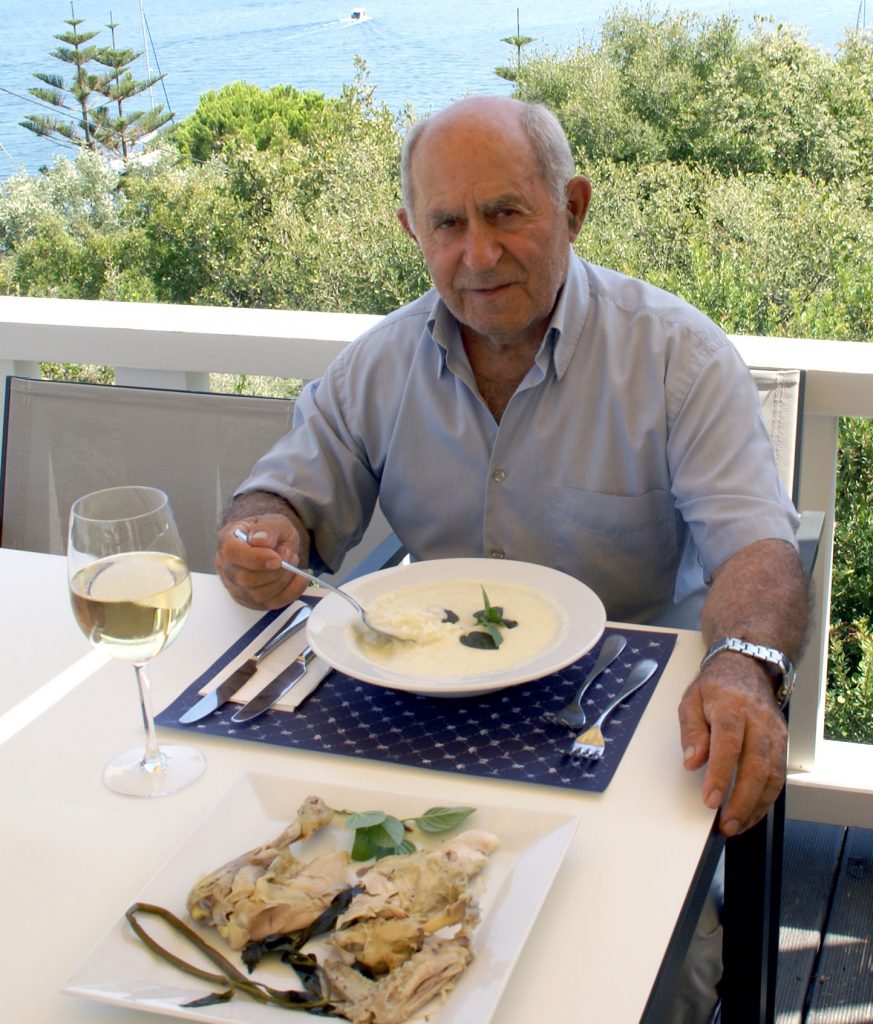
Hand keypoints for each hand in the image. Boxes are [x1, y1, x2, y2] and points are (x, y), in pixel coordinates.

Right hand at [216, 513, 308, 609]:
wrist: (274, 545)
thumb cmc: (269, 533)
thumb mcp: (273, 521)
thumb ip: (268, 527)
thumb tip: (261, 540)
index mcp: (227, 541)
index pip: (232, 554)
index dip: (255, 558)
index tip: (277, 558)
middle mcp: (227, 567)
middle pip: (246, 579)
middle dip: (275, 570)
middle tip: (290, 554)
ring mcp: (238, 588)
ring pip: (258, 595)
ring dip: (283, 579)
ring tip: (292, 561)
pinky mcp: (253, 602)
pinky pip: (273, 604)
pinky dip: (292, 591)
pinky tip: (300, 577)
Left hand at [678, 651, 786, 836]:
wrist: (747, 669)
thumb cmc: (715, 688)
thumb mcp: (691, 700)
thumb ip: (691, 731)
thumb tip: (692, 762)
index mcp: (732, 707)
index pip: (728, 744)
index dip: (719, 774)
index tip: (710, 800)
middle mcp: (758, 721)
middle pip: (756, 765)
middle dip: (741, 800)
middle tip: (726, 824)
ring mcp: (774, 733)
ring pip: (772, 775)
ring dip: (755, 805)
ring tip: (736, 826)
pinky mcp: (782, 744)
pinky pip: (778, 777)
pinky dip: (766, 800)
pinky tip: (751, 814)